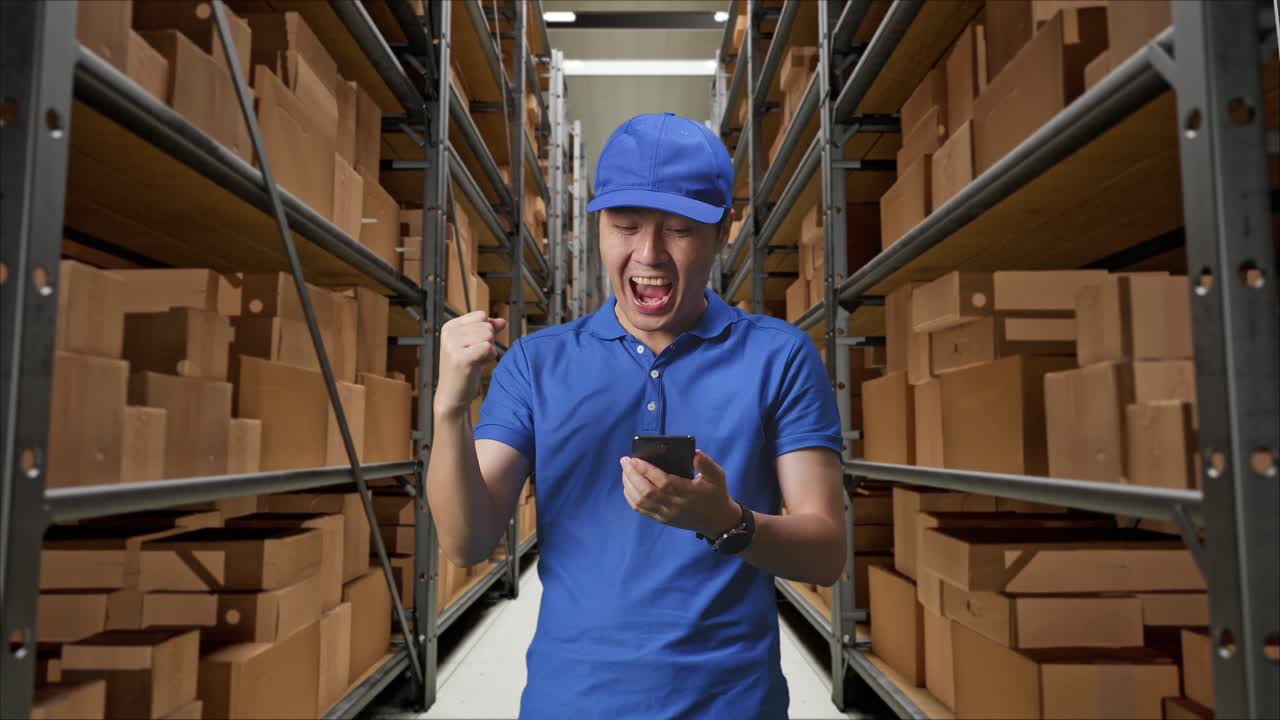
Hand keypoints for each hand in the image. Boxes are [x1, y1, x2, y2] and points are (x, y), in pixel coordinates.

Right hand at [435, 310, 506, 417]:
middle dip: (488, 343)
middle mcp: (449, 333)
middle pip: (487, 327)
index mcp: (450, 326)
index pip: (481, 315)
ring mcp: (453, 345)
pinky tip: (477, 366)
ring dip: (489, 351)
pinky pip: (488, 348)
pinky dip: (489, 358)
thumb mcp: (476, 345)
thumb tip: (503, 321)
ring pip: (488, 336)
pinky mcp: (461, 358)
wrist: (453, 394)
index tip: (474, 346)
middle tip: (475, 357)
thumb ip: (489, 330)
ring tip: (475, 361)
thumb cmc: (465, 369)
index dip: (486, 331)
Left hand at [620, 449, 740, 537]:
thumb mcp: (718, 476)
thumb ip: (706, 464)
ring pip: (641, 501)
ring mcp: (667, 514)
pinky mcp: (663, 519)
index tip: (634, 459)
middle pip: (647, 491)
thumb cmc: (716, 494)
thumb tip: (694, 453)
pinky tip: (628, 486)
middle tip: (624, 460)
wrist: (718, 521)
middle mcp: (675, 505)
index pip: (662, 481)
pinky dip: (631, 498)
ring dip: (629, 485)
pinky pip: (642, 510)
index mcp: (687, 492)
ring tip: (625, 470)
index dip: (646, 470)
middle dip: (632, 475)